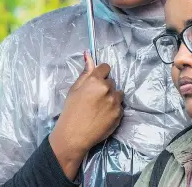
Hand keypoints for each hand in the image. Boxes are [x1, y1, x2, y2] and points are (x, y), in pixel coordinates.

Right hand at [49, 51, 123, 179]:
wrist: (74, 136)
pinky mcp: (119, 114)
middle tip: (95, 98)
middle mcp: (108, 88)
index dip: (101, 74)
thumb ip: (85, 72)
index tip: (96, 82)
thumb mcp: (74, 89)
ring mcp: (115, 101)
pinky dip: (114, 109)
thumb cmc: (71, 111)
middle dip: (105, 87)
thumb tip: (89, 55)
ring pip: (118, 93)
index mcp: (95, 80)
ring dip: (112, 97)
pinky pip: (120, 106)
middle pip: (112, 81)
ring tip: (101, 107)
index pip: (106, 67)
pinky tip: (104, 116)